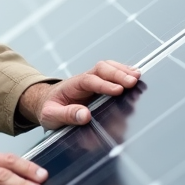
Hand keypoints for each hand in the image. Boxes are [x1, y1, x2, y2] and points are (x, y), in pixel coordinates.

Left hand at [19, 60, 140, 129]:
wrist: (46, 103)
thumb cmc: (48, 109)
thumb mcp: (50, 116)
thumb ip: (67, 115)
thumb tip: (85, 115)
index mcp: (71, 85)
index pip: (89, 81)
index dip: (104, 84)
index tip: (118, 90)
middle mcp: (84, 79)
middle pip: (101, 69)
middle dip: (118, 74)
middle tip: (133, 82)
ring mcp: (92, 80)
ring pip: (108, 68)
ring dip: (123, 71)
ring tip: (137, 77)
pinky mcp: (100, 85)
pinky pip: (112, 74)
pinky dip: (124, 73)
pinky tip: (135, 76)